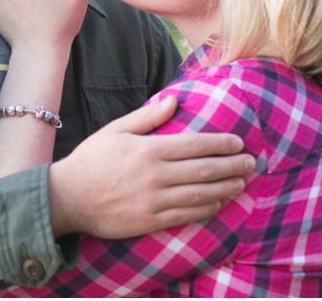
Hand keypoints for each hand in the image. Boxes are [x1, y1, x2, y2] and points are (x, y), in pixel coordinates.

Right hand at [47, 97, 255, 238]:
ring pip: (201, 194)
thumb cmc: (91, 160)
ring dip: (227, 188)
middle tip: (252, 162)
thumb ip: (147, 116)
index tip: (238, 142)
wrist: (68, 197)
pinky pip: (187, 215)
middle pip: (205, 170)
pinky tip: (220, 202)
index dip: (220, 143)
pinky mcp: (151, 221)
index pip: (195, 145)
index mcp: (147, 150)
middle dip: (233, 165)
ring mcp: (154, 201)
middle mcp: (155, 176)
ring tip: (242, 182)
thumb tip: (174, 100)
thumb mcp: (115, 130)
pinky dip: (208, 207)